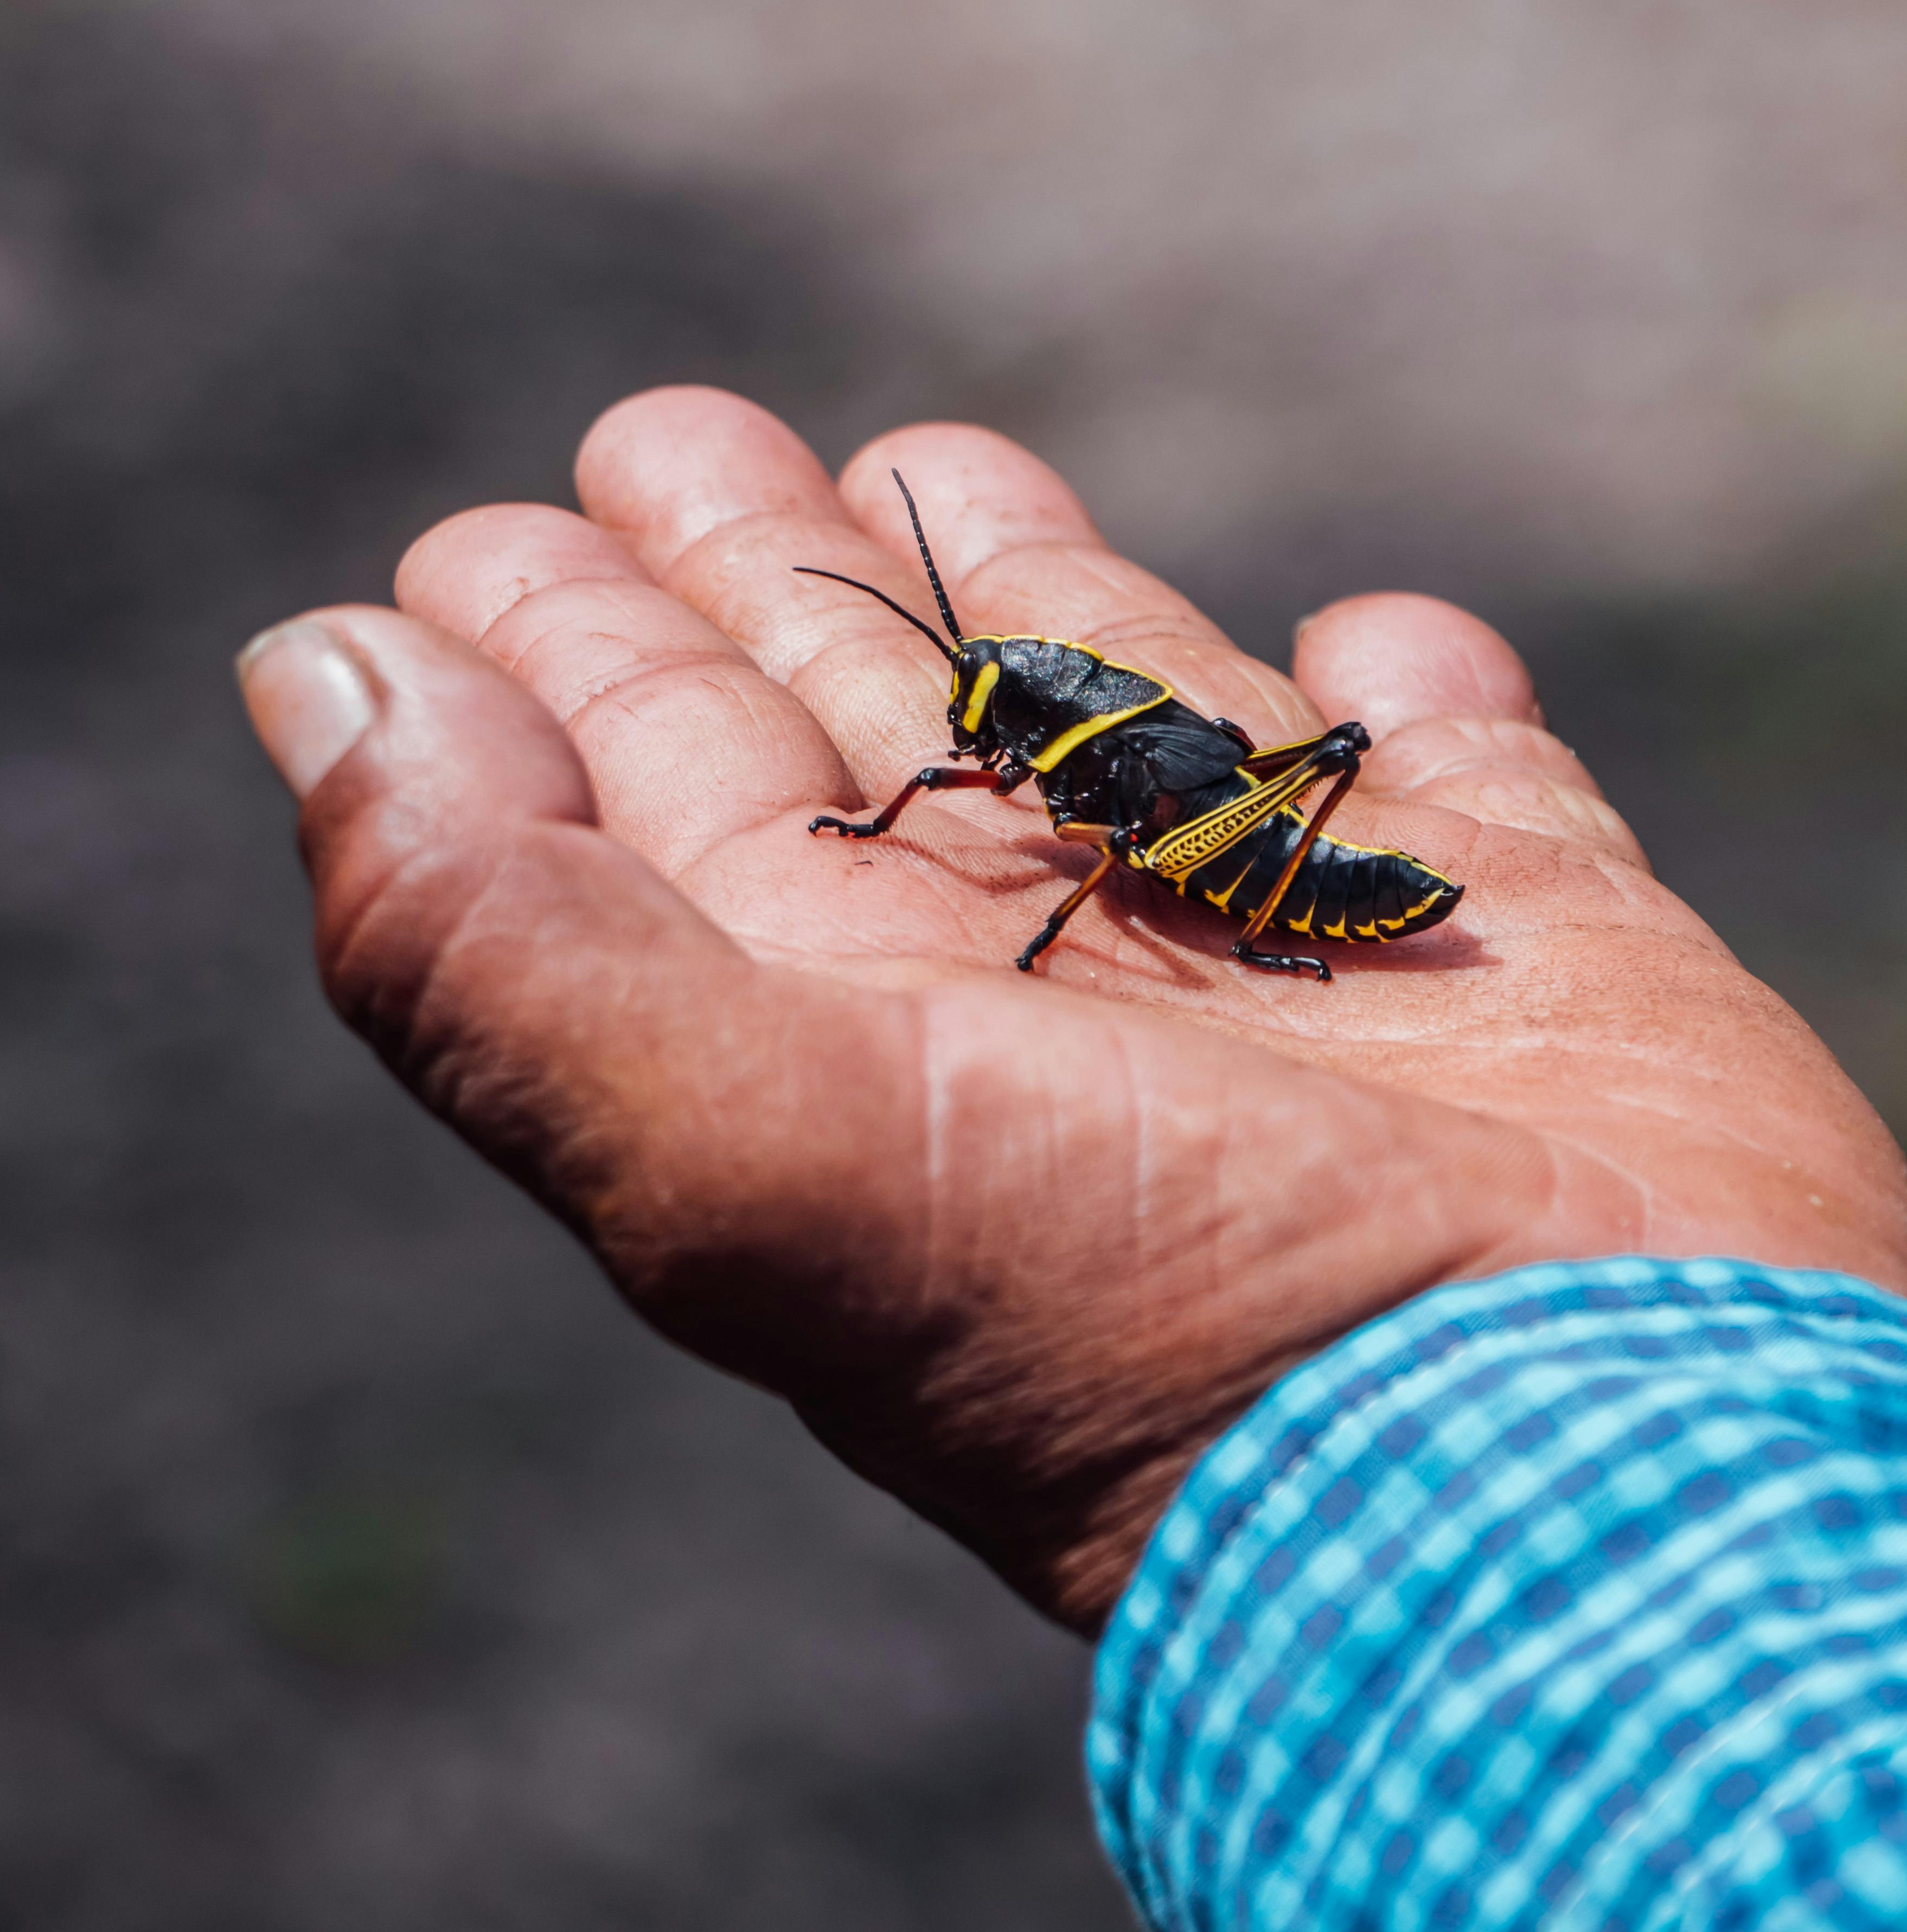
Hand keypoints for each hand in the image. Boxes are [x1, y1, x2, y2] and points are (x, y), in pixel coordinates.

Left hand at [240, 390, 1906, 1630]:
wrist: (1570, 1489)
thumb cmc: (1149, 1327)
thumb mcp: (750, 1161)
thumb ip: (495, 941)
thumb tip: (310, 675)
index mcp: (866, 1039)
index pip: (668, 798)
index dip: (565, 663)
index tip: (479, 535)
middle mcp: (1068, 993)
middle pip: (879, 734)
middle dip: (768, 587)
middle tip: (674, 442)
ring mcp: (1309, 959)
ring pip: (1142, 727)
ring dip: (1046, 599)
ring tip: (941, 462)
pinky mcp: (1542, 939)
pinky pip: (1458, 771)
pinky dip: (1412, 696)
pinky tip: (1378, 633)